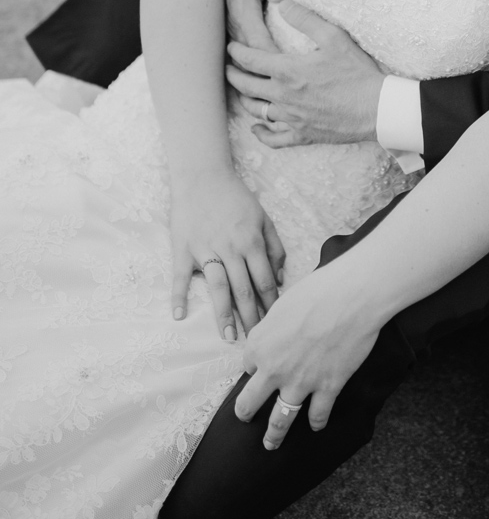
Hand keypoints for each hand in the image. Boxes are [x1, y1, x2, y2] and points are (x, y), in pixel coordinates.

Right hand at [169, 169, 285, 339]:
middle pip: (244, 290)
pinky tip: (179, 316)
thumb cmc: (235, 198)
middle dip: (252, 318)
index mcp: (251, 241)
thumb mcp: (263, 217)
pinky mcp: (183, 248)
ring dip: (224, 316)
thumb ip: (274, 246)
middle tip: (256, 343)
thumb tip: (280, 278)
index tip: (276, 323)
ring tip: (230, 338)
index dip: (271, 304)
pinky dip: (178, 296)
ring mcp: (205, 249)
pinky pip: (179, 276)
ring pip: (218, 288)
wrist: (203, 176)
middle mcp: (230, 248)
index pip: (264, 280)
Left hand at [226, 5, 383, 147]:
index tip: (231, 46)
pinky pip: (274, 138)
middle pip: (246, 87)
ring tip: (242, 91)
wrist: (376, 109)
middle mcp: (283, 97)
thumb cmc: (357, 72)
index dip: (236, 52)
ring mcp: (291, 119)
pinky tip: (256, 127)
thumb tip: (282, 1)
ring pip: (256, 111)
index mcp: (288, 71)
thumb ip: (305, 18)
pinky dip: (261, 133)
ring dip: (244, 100)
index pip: (250, 60)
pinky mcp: (302, 135)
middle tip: (227, 68)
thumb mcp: (334, 37)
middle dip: (233, 75)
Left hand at [235, 259, 383, 446]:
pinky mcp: (328, 388)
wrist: (352, 297)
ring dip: (274, 436)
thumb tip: (270, 338)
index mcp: (259, 345)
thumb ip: (270, 329)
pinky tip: (316, 425)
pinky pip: (317, 415)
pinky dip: (316, 422)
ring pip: (280, 422)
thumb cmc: (317, 291)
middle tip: (246, 419)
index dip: (255, 366)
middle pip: (249, 404)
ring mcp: (301, 383)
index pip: (247, 366)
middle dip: (246, 414)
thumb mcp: (282, 305)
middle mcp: (274, 369)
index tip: (260, 368)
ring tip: (271, 444)